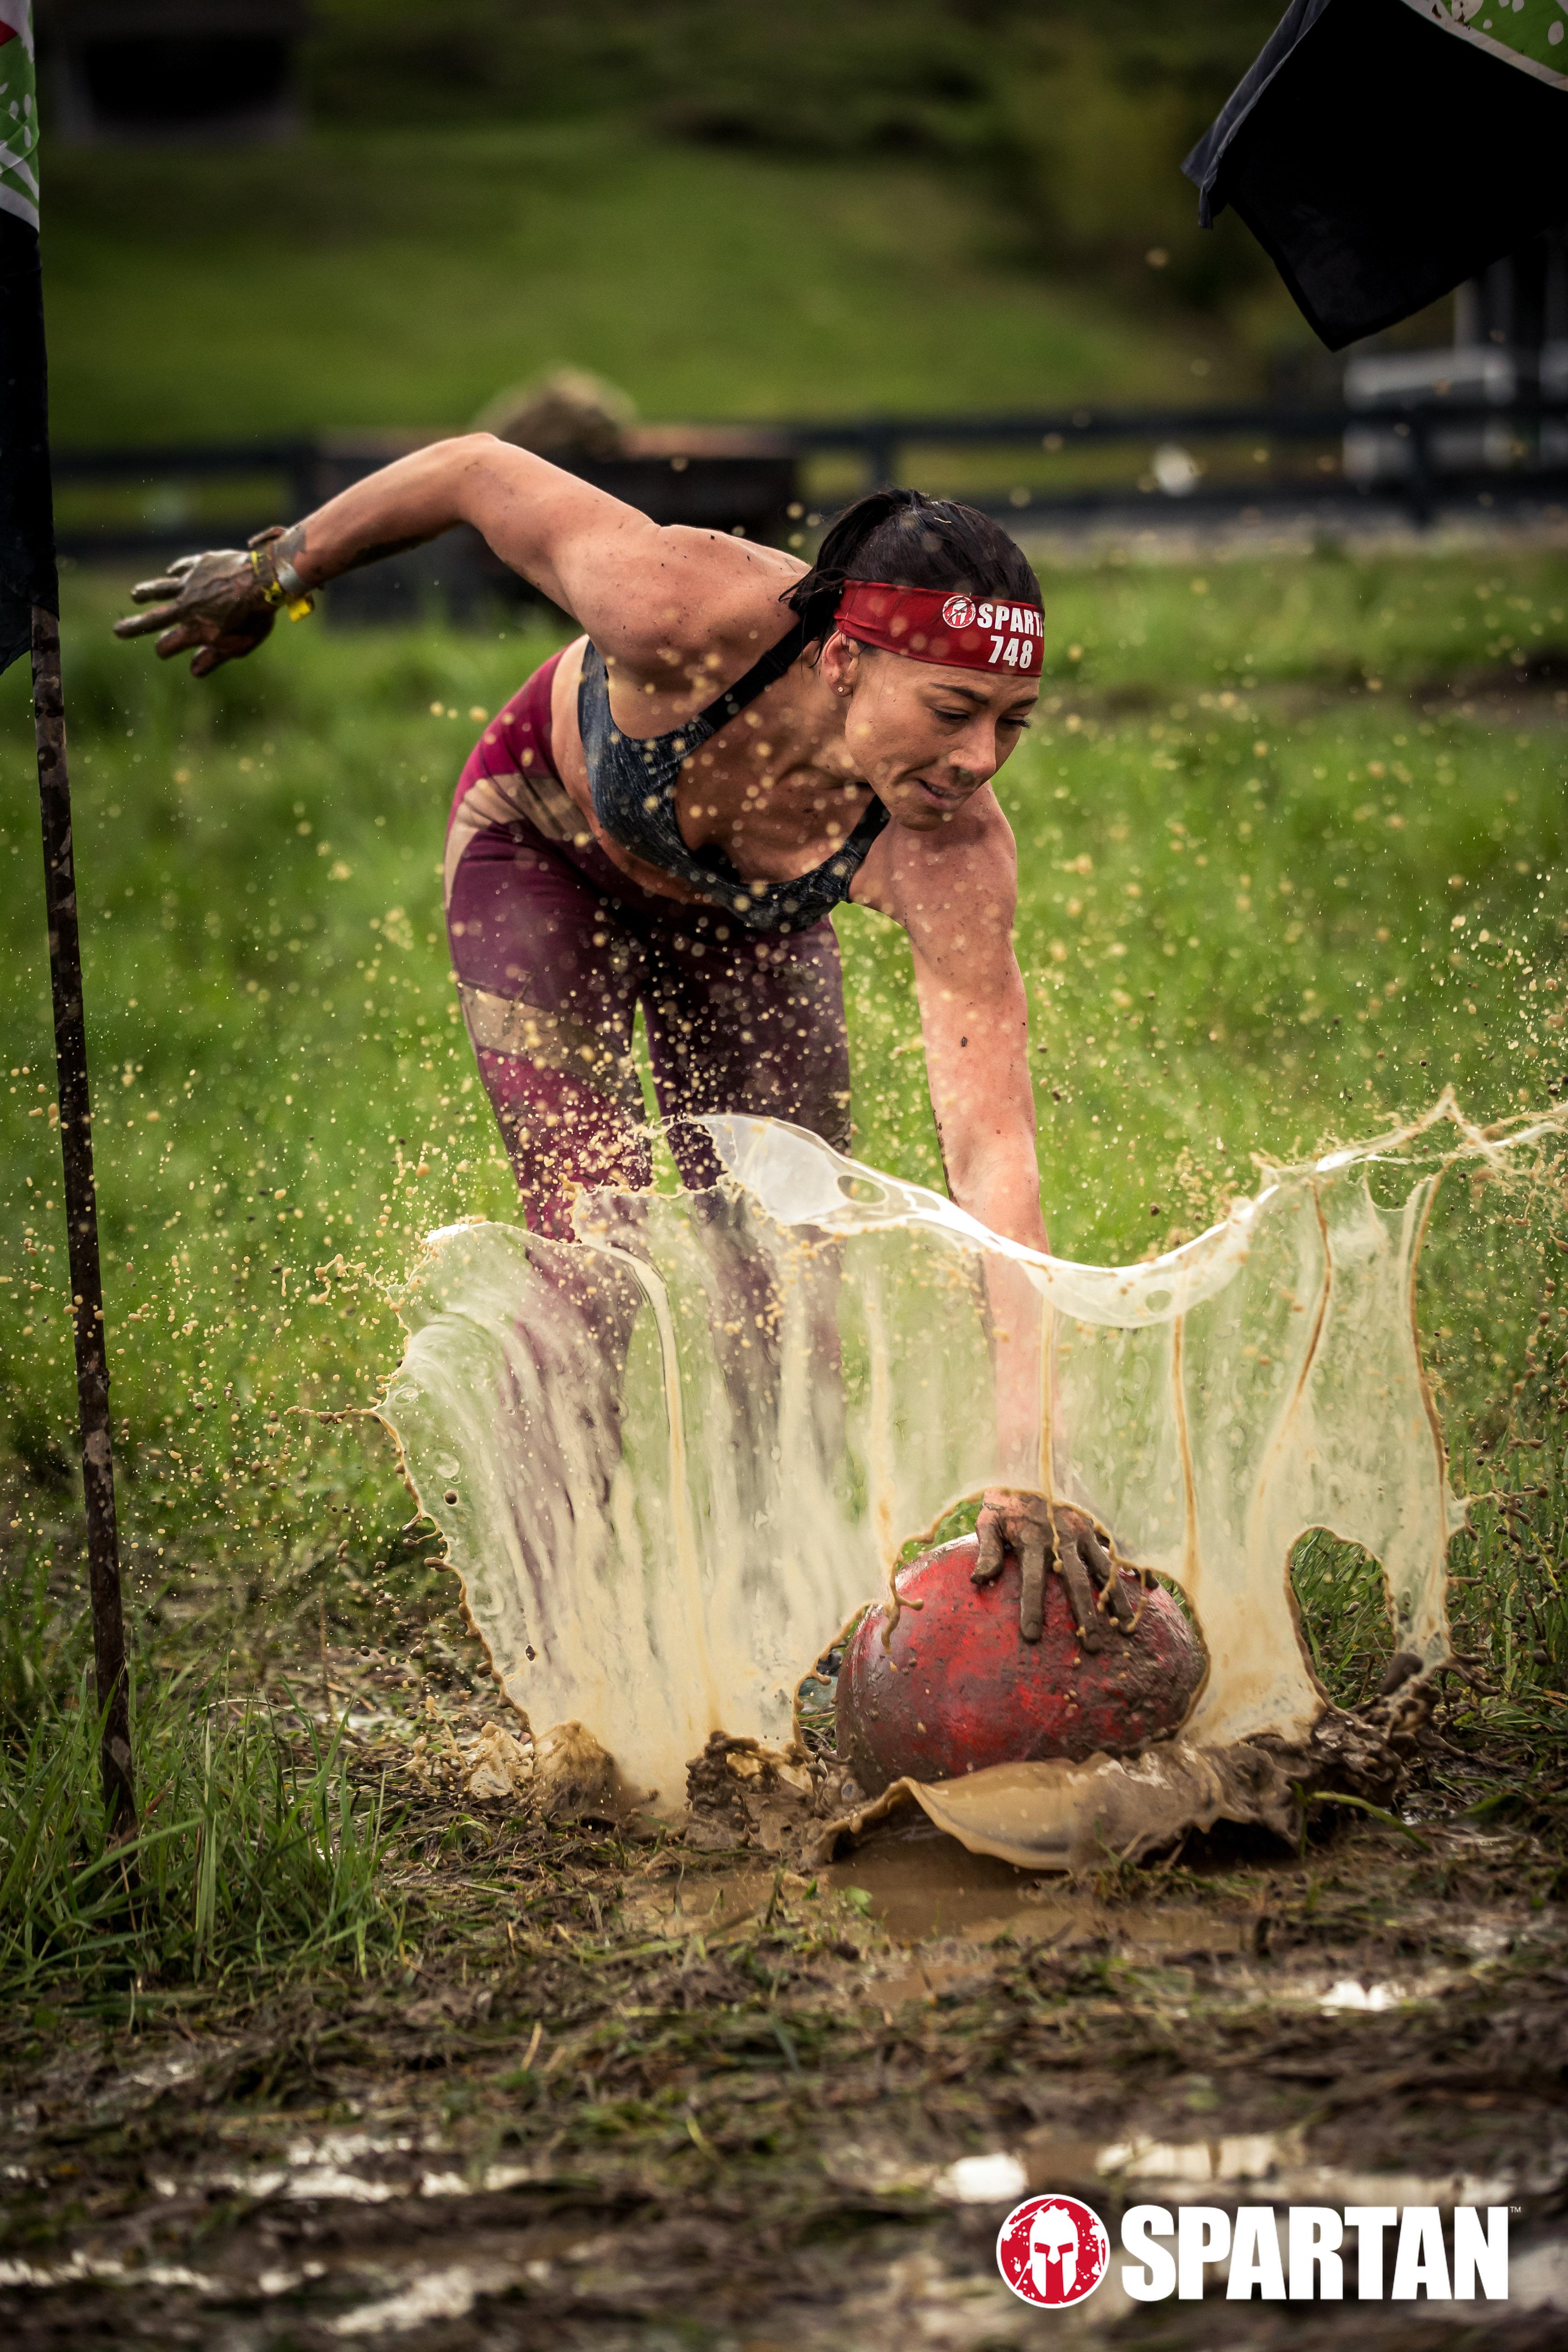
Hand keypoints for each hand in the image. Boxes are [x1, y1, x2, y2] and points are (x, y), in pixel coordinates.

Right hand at [112, 545, 276, 676]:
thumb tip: (194, 672)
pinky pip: (181, 569)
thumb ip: (215, 658)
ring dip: (146, 593)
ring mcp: (190, 585)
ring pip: (160, 589)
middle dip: (133, 627)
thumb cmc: (255, 618)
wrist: (264, 581)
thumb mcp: (238, 646)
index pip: (168, 645)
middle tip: (118, 630)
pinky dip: (175, 572)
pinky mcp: (198, 565)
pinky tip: (171, 574)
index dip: (165, 650)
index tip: (165, 651)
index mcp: (195, 630)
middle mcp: (186, 608)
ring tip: (135, 595)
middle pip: (153, 620)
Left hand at [973, 1489, 1136, 1649]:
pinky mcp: (1095, 1524)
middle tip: (1092, 1647)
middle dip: (1085, 1615)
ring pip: (1103, 1569)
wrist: (1033, 1459)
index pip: (1032, 1580)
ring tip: (1126, 1627)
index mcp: (1033, 1539)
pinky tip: (1151, 1589)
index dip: (1032, 1608)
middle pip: (1076, 1581)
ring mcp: (1082, 1530)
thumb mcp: (989, 1519)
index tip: (1032, 1637)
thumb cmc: (1007, 1497)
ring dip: (1116, 1598)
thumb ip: (987, 1550)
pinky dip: (1135, 1568)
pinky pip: (1118, 1549)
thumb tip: (977, 1581)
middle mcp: (1061, 1537)